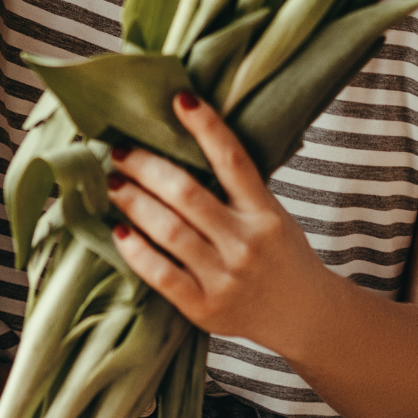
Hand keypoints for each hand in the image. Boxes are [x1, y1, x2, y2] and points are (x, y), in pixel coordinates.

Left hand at [105, 93, 323, 348]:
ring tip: (114, 182)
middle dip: (147, 167)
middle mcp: (246, 243)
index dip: (206, 126)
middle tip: (120, 150)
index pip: (232, 160)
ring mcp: (225, 278)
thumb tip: (183, 140)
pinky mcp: (205, 308)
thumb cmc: (279, 254)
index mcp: (264, 213)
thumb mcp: (271, 213)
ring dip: (134, 201)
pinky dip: (136, 250)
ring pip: (169, 230)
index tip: (179, 99)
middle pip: (187, 194)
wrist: (304, 318)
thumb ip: (237, 186)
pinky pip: (162, 275)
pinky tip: (118, 230)